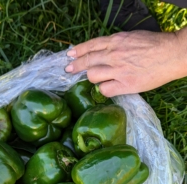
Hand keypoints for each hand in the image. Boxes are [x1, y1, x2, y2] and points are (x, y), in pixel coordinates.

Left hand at [65, 29, 186, 96]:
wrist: (171, 54)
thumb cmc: (155, 45)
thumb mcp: (132, 38)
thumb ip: (116, 44)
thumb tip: (105, 52)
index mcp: (115, 41)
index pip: (90, 45)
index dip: (78, 51)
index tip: (69, 55)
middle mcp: (113, 54)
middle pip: (87, 61)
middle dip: (75, 66)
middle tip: (68, 70)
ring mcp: (118, 70)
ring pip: (92, 76)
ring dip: (91, 78)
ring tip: (94, 79)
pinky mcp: (125, 84)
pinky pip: (105, 90)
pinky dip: (103, 90)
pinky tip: (106, 88)